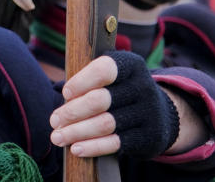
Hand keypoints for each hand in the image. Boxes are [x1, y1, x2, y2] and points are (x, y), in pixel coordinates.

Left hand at [49, 51, 179, 158]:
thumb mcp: (111, 79)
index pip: (104, 70)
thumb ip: (88, 84)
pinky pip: (115, 143)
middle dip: (72, 111)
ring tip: (58, 137)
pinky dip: (93, 147)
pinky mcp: (148, 136)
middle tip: (54, 120)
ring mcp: (148, 112)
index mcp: (130, 66)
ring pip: (105, 124)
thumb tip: (63, 102)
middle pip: (100, 100)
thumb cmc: (120, 92)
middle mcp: (142, 87)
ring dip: (77, 132)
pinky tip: (76, 149)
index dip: (81, 82)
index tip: (65, 93)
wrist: (159, 114)